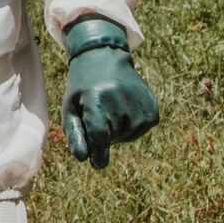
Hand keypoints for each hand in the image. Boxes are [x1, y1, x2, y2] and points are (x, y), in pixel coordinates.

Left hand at [60, 19, 158, 169]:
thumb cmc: (83, 89)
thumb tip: (83, 159)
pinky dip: (130, 126)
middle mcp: (120, 99)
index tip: (97, 163)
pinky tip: (124, 108)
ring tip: (111, 108)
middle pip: (113, 138)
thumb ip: (75, 134)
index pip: (100, 136)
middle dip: (104, 136)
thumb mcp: (71, 107)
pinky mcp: (152, 107)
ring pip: (127, 137)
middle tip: (98, 113)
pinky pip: (140, 130)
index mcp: (96, 98)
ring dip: (117, 131)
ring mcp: (139, 103)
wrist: (105, 59)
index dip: (98, 153)